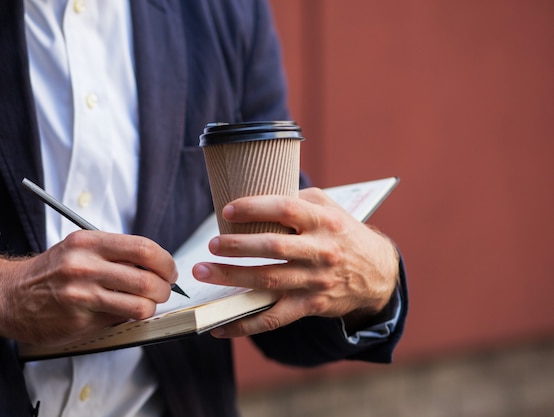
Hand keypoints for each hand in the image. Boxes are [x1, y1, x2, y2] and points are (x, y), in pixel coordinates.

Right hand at [0, 230, 177, 345]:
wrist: (9, 295)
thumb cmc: (52, 270)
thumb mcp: (81, 248)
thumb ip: (116, 252)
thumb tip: (157, 265)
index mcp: (89, 243)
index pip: (144, 249)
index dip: (166, 262)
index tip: (169, 270)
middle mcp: (85, 267)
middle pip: (148, 280)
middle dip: (165, 288)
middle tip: (163, 290)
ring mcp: (83, 296)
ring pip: (140, 305)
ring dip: (151, 307)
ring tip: (146, 304)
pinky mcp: (80, 321)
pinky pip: (121, 320)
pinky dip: (129, 317)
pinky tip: (122, 311)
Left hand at [193, 187, 398, 337]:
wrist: (377, 273)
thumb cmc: (343, 234)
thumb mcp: (329, 208)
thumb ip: (298, 199)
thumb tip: (256, 196)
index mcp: (323, 221)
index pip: (285, 209)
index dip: (254, 208)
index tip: (227, 211)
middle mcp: (320, 250)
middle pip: (273, 247)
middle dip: (237, 246)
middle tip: (212, 245)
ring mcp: (315, 281)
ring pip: (268, 281)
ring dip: (232, 278)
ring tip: (203, 272)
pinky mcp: (310, 305)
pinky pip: (273, 319)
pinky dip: (244, 324)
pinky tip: (219, 325)